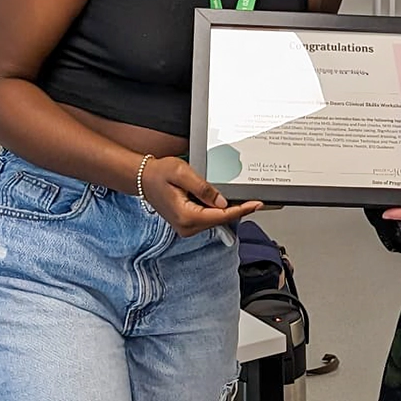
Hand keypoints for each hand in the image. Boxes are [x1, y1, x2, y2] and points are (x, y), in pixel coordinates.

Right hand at [140, 155, 261, 236]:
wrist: (143, 178)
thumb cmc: (159, 173)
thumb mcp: (182, 173)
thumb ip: (203, 188)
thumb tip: (222, 202)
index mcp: (186, 216)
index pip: (221, 216)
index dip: (242, 210)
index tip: (257, 204)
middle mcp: (186, 226)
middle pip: (221, 220)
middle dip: (238, 210)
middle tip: (256, 200)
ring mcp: (186, 227)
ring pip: (216, 220)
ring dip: (229, 211)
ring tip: (244, 200)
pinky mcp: (187, 223)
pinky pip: (208, 218)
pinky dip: (218, 210)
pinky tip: (225, 201)